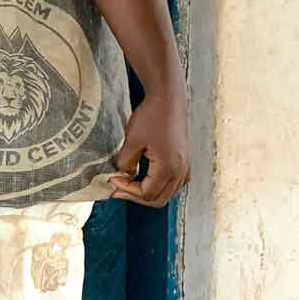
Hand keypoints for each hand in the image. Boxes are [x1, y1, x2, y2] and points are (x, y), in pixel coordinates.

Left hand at [109, 92, 189, 206]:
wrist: (168, 100)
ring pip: (167, 194)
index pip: (146, 194)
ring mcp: (185, 167)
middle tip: (118, 188)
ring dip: (147, 193)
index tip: (113, 179)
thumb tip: (123, 175)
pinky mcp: (185, 162)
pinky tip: (144, 178)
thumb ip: (126, 163)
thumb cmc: (152, 116)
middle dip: (135, 196)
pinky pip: (174, 184)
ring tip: (128, 184)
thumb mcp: (132, 141)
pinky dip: (158, 186)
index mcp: (169, 168)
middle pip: (158, 199)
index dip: (126, 190)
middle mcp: (181, 171)